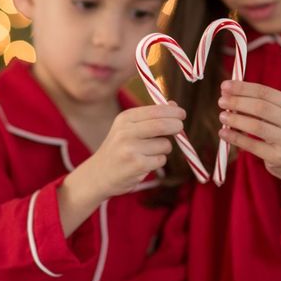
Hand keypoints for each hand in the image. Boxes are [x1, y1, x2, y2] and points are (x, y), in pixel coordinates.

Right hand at [58, 104, 185, 235]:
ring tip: (149, 153)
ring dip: (164, 149)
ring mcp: (130, 149)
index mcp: (125, 119)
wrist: (98, 174)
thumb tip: (175, 105)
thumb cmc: (118, 149)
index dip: (172, 111)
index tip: (181, 114)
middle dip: (176, 125)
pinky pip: (161, 160)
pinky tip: (144, 164)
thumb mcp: (128, 128)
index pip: (155, 110)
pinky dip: (158, 161)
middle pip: (162, 125)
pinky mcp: (136, 165)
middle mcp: (126, 132)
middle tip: (180, 128)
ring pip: (164, 145)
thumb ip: (151, 116)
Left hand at [218, 80, 280, 180]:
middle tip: (221, 101)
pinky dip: (235, 138)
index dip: (243, 88)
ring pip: (257, 127)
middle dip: (238, 102)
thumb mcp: (279, 115)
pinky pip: (253, 146)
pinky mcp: (279, 157)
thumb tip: (228, 92)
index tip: (224, 86)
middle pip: (261, 107)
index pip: (265, 92)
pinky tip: (223, 133)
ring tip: (222, 116)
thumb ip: (258, 103)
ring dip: (236, 119)